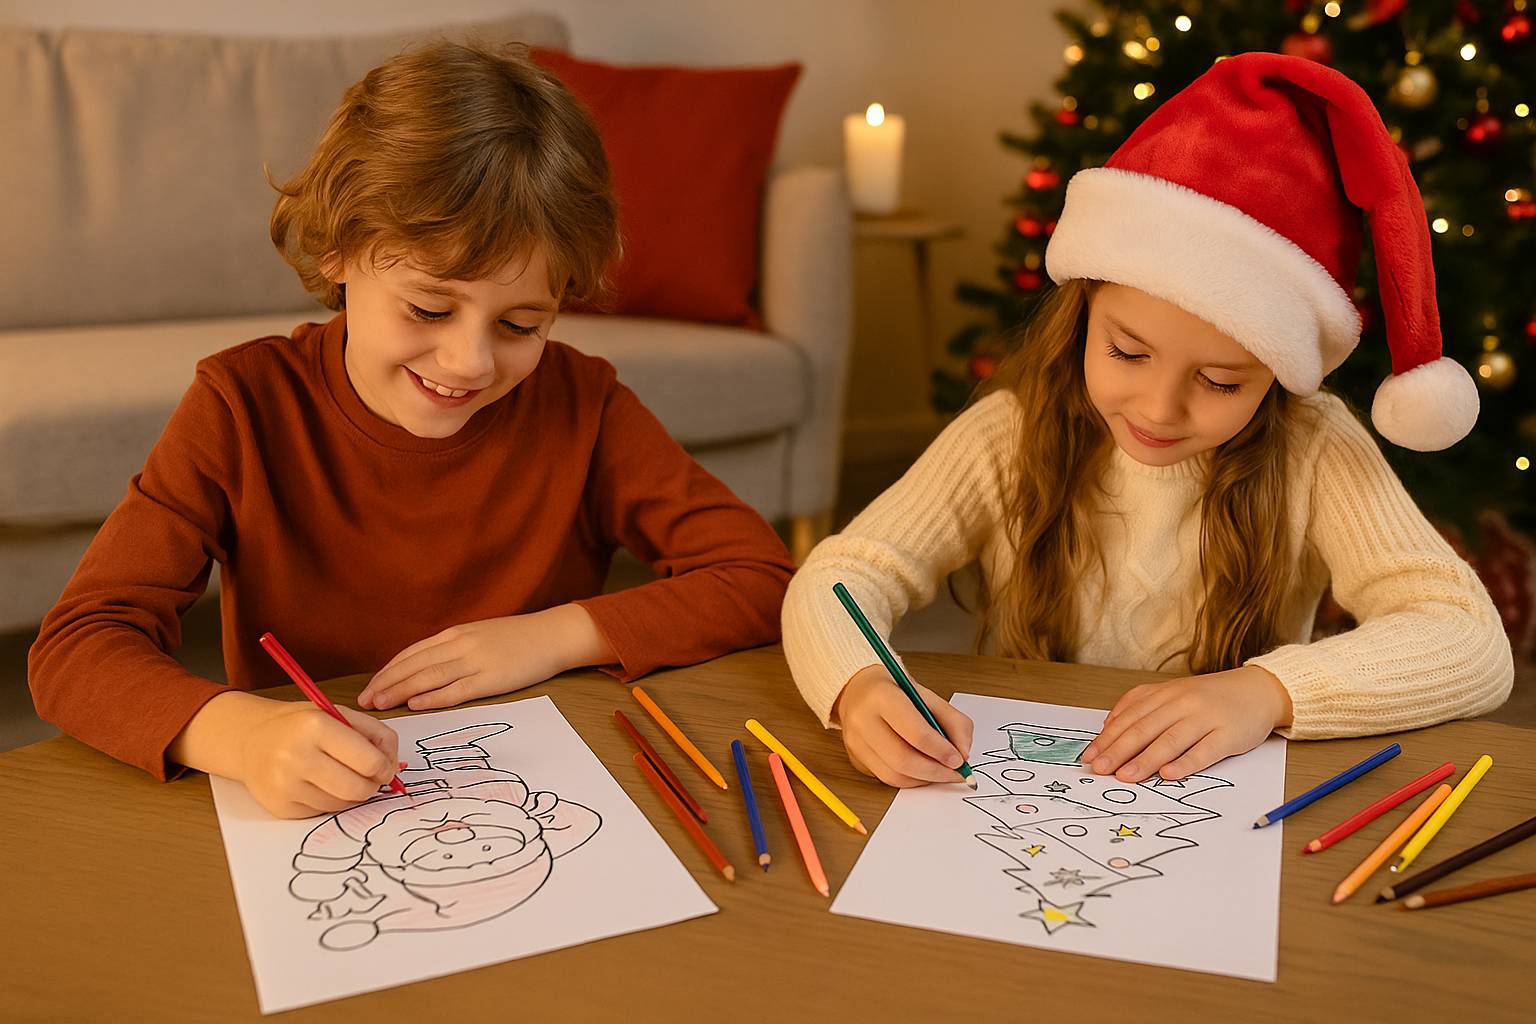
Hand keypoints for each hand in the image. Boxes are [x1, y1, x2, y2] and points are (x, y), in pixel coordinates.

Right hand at [239, 702, 399, 818]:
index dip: (385, 768)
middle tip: (370, 778)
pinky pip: (322, 812)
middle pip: (358, 789)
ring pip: (342, 804)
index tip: (385, 768)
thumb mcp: (339, 714)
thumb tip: (393, 766)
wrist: (251, 739)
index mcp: (316, 726)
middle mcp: (297, 756)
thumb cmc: (301, 725)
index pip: (369, 761)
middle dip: (372, 786)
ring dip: (351, 795)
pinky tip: (318, 784)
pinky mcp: (280, 806)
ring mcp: (285, 784)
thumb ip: (376, 734)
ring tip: (340, 776)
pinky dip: (329, 801)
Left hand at [358, 606, 612, 711]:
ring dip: (400, 691)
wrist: (553, 634)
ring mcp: (476, 661)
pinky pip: (457, 689)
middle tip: (363, 702)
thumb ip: (454, 649)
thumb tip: (426, 670)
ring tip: (379, 705)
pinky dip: (433, 697)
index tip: (369, 687)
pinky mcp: (492, 678)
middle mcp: (460, 645)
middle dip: (385, 684)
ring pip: (429, 677)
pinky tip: (416, 704)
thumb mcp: (480, 635)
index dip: (388, 671)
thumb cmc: (518, 638)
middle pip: (414, 665)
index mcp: (456, 634)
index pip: (412, 653)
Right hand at [832, 664, 974, 787]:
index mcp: (882, 697)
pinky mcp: (855, 759)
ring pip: (894, 775)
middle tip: (956, 773)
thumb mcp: (927, 695)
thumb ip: (953, 721)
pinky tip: (923, 771)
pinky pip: (887, 778)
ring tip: (942, 772)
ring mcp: (855, 743)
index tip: (960, 760)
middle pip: (903, 760)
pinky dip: (911, 780)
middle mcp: (863, 721)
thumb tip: (964, 753)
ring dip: (925, 779)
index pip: (915, 732)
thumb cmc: (895, 690)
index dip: (941, 750)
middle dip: (936, 772)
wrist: (858, 689)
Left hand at [1080, 666, 1292, 782]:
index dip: (1108, 738)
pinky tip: (1168, 775)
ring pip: (1170, 741)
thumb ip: (1140, 703)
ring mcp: (1206, 718)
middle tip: (1100, 769)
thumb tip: (1108, 725)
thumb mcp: (1172, 692)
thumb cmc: (1210, 697)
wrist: (1258, 691)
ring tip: (1126, 776)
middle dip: (1119, 751)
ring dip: (1145, 760)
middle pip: (1145, 729)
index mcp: (1166, 694)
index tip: (1090, 756)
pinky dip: (1185, 764)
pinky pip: (1204, 751)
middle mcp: (1183, 703)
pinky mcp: (1228, 735)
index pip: (1130, 718)